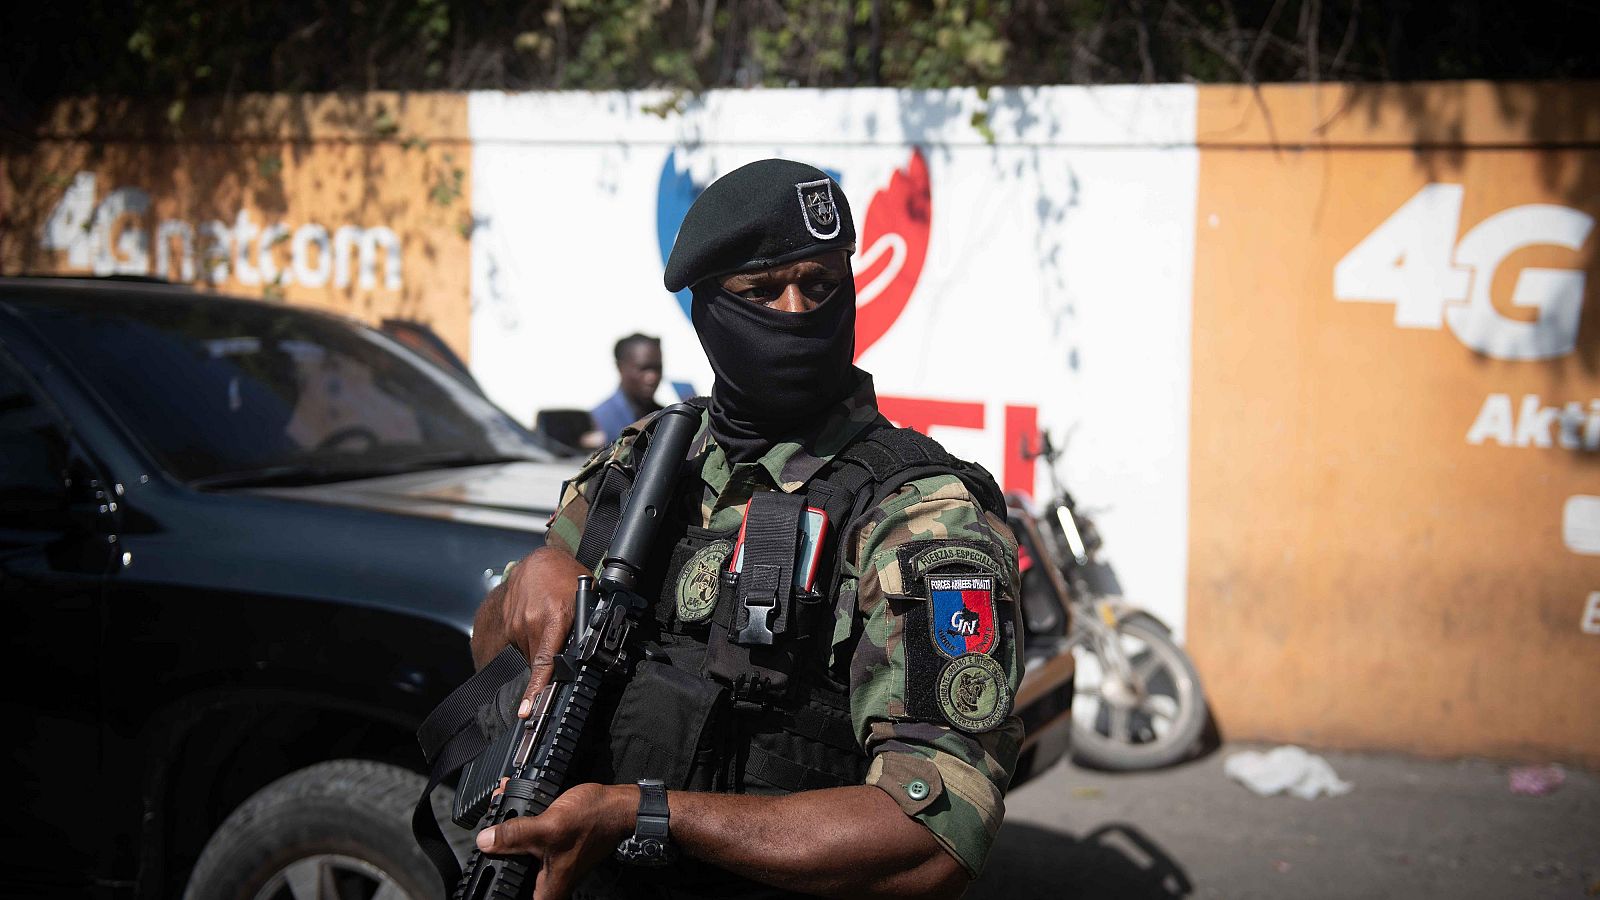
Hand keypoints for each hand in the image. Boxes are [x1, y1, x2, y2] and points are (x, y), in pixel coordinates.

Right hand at [471, 547, 591, 716]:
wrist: (539, 560)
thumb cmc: (568, 578)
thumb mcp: (586, 600)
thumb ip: (585, 626)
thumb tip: (592, 654)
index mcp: (554, 618)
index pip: (544, 661)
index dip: (536, 688)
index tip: (527, 710)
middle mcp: (530, 622)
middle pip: (537, 662)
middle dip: (549, 667)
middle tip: (561, 659)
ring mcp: (515, 622)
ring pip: (528, 652)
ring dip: (539, 650)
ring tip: (551, 628)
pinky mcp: (507, 621)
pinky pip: (519, 642)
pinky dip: (530, 640)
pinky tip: (539, 624)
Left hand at [475, 782, 635, 899]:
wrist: (617, 805)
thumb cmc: (594, 821)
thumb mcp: (549, 827)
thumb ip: (515, 836)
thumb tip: (484, 842)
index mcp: (547, 890)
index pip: (509, 898)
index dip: (494, 889)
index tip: (478, 878)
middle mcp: (548, 882)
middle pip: (508, 872)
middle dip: (494, 850)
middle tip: (486, 832)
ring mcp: (549, 864)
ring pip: (516, 853)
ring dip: (504, 832)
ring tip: (498, 810)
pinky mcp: (551, 846)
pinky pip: (526, 838)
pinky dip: (517, 823)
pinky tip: (511, 804)